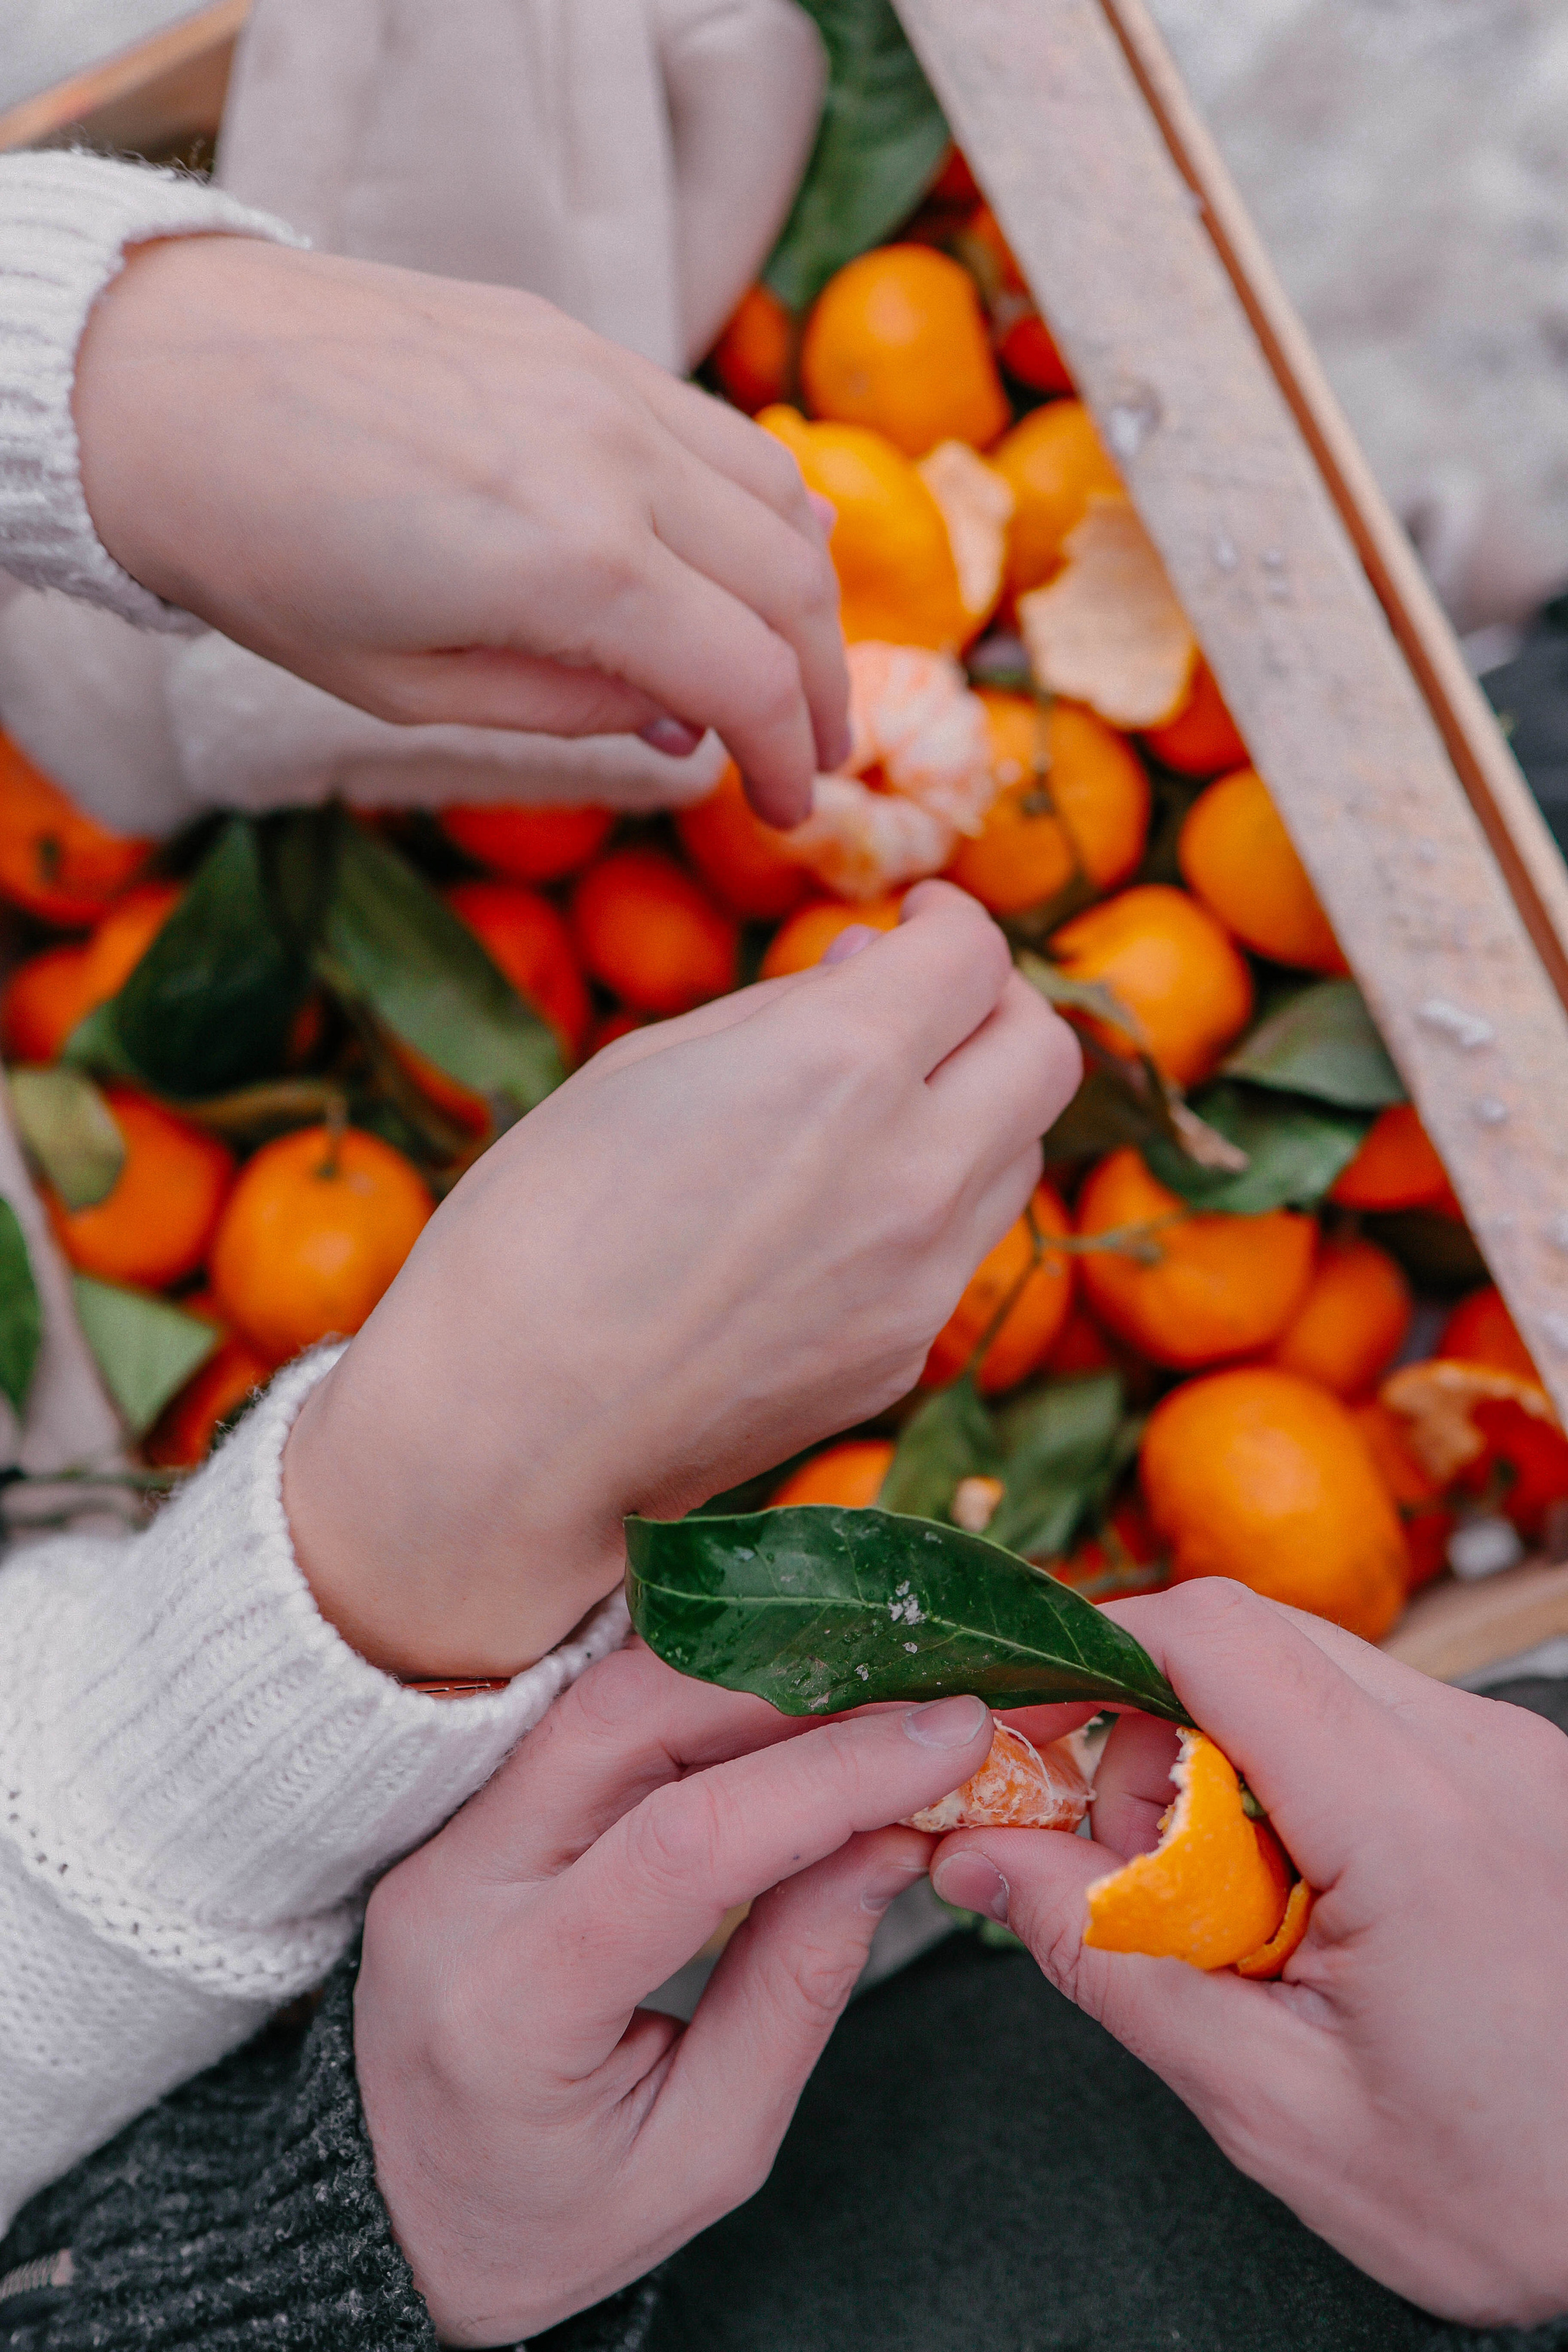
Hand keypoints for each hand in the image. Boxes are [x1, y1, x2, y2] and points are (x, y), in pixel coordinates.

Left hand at [72, 235, 845, 823]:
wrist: (157, 379)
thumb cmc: (261, 554)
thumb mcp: (407, 690)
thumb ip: (565, 708)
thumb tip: (677, 722)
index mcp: (570, 563)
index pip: (749, 676)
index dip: (786, 759)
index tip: (787, 812)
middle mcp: (612, 457)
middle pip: (790, 584)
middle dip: (821, 688)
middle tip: (809, 756)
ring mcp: (600, 380)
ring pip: (774, 493)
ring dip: (802, 594)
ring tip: (783, 665)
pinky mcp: (571, 338)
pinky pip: (709, 429)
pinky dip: (750, 508)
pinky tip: (729, 560)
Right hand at [282, 882, 1080, 1676]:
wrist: (510, 1429)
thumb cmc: (537, 1226)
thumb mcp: (644, 1068)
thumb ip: (784, 1009)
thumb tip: (875, 965)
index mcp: (841, 1067)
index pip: (977, 957)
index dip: (952, 921)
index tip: (919, 922)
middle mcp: (914, 1171)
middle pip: (1045, 1053)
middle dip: (998, 1004)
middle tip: (928, 1001)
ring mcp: (922, 1279)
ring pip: (1018, 1156)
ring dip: (974, 1107)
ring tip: (873, 1108)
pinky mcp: (903, 1356)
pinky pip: (957, 1251)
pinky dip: (925, 1206)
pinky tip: (828, 1217)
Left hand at [355, 1644, 999, 2344]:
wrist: (395, 2222)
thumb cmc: (551, 2219)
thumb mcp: (704, 2154)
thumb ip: (796, 1989)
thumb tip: (895, 1836)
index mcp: (512, 2001)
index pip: (686, 1840)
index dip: (831, 1774)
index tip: (951, 1737)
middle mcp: (456, 1889)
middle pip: (632, 1721)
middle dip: (796, 1692)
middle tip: (921, 1699)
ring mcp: (446, 1838)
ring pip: (605, 1694)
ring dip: (748, 1679)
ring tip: (867, 1697)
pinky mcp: (461, 1811)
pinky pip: (584, 1714)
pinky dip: (694, 1695)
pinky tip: (777, 1705)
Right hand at [930, 1580, 1567, 2326]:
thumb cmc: (1511, 2187)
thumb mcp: (1277, 2107)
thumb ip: (1113, 1962)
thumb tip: (985, 1859)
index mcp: (1415, 1822)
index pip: (1214, 1637)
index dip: (1090, 1656)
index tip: (1029, 1728)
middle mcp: (1478, 1754)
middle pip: (1251, 1642)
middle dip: (1153, 1734)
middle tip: (1138, 1870)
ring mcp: (1511, 1756)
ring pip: (1307, 1676)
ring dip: (1227, 1761)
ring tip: (1238, 1907)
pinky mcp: (1521, 1774)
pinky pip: (1369, 1720)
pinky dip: (1300, 1781)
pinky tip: (1309, 1898)